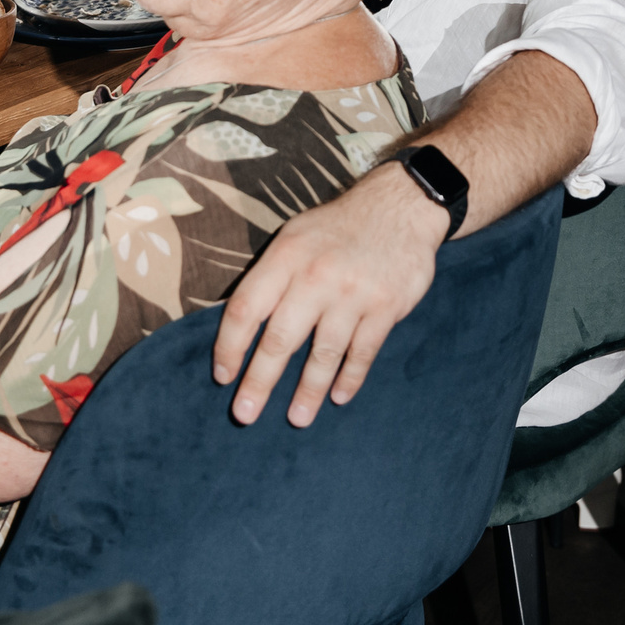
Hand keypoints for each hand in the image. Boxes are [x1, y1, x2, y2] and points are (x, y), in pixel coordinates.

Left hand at [211, 165, 449, 426]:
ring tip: (296, 418)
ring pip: (323, 353)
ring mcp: (353, 293)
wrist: (401, 206)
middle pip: (280, 339)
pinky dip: (350, 377)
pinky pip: (362, 352)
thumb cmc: (338, 228)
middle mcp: (316, 276)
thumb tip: (240, 325)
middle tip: (244, 415)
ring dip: (308, 391)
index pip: (247, 308)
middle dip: (260, 382)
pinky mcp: (386, 307)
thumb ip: (271, 276)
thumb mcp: (296, 236)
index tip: (223, 376)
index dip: (230, 346)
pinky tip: (339, 396)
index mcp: (287, 256)